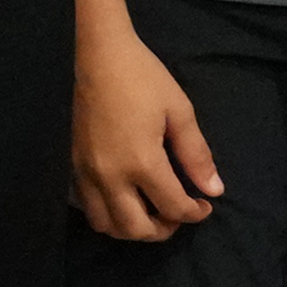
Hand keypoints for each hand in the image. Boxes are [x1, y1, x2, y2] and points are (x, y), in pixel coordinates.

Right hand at [73, 25, 223, 241]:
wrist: (98, 56)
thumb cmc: (143, 78)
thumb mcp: (180, 112)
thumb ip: (196, 155)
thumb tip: (214, 189)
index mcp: (142, 161)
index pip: (173, 207)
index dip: (195, 213)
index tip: (205, 205)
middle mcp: (110, 175)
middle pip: (136, 228)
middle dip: (163, 230)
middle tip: (177, 214)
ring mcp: (86, 172)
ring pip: (106, 224)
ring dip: (131, 227)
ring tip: (149, 211)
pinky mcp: (72, 165)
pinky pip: (87, 206)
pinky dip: (107, 213)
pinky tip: (122, 197)